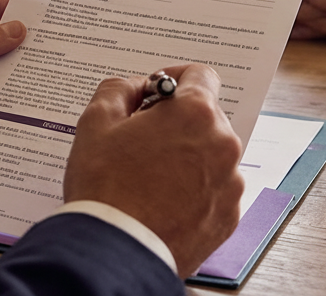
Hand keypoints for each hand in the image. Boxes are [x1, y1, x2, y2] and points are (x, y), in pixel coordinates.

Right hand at [64, 64, 244, 278]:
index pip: (201, 75)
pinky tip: (162, 200)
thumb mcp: (96, 122)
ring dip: (187, 155)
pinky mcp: (228, 217)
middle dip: (177, 120)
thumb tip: (134, 88)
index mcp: (196, 113)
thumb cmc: (105, 186)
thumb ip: (118, 89)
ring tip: (150, 175)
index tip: (157, 92)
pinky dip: (194, 189)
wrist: (116, 251)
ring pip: (211, 155)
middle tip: (143, 137)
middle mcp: (223, 145)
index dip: (175, 77)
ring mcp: (230, 184)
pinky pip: (214, 190)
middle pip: (206, 117)